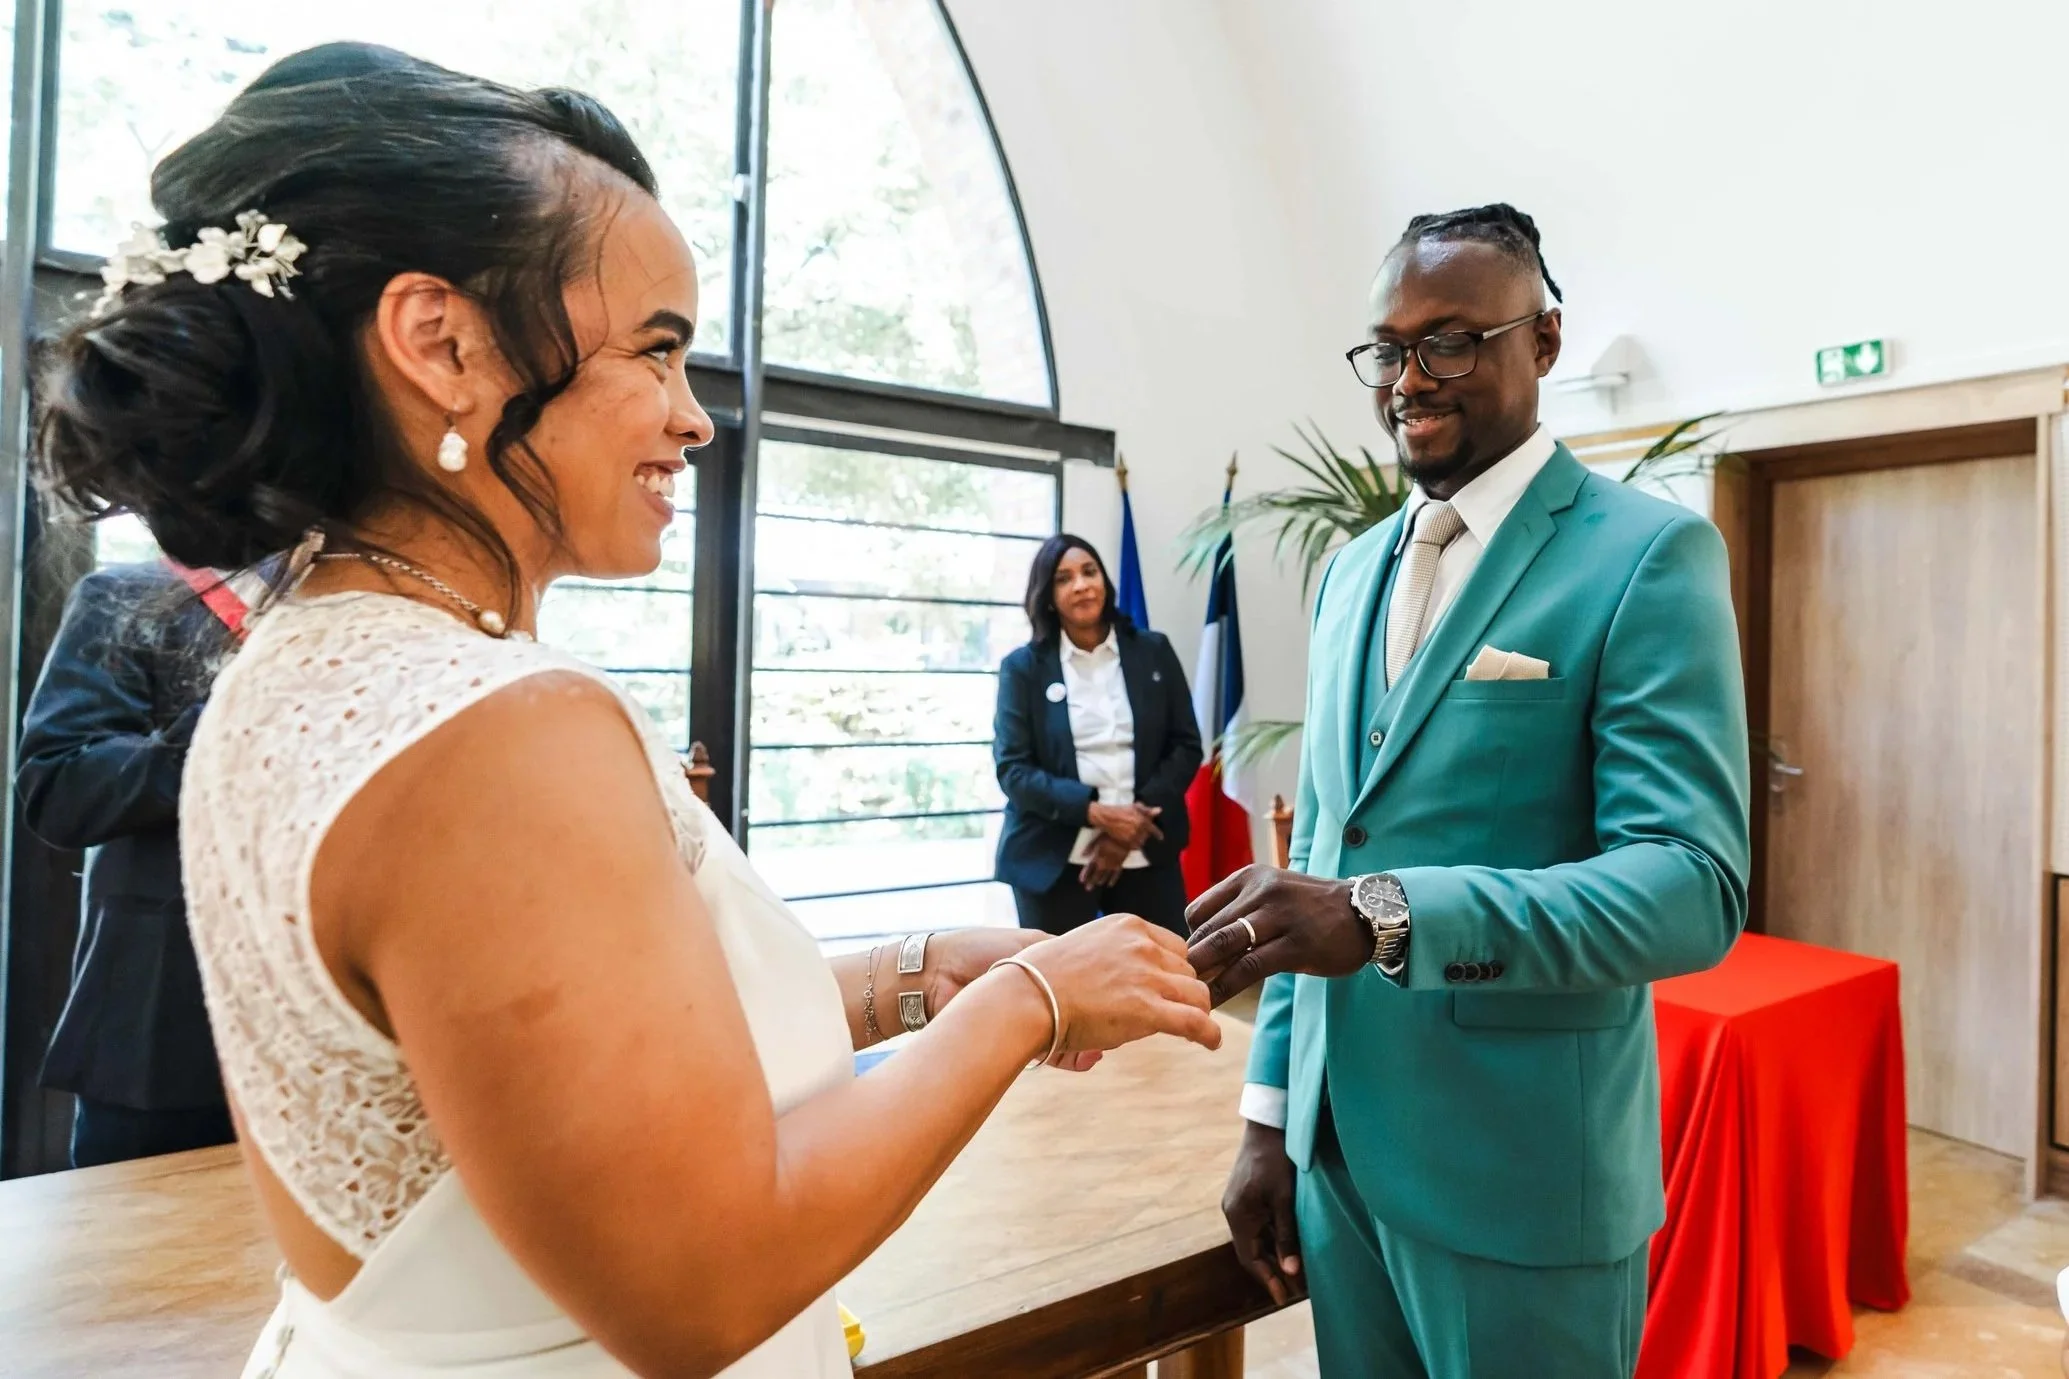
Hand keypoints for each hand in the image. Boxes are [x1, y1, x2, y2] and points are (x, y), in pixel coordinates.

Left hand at [924, 928, 1104, 1071]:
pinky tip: (1087, 1058)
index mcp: (1047, 967)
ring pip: (1071, 1034)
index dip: (1108, 988)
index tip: (1124, 992)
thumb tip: (1102, 961)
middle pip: (1086, 1012)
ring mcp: (1031, 1020)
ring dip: (1090, 1042)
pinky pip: (1052, 1053)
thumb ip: (1062, 954)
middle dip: (1104, 1021)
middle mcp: (1042, 996)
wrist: (936, 974)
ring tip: (1103, 1046)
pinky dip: (1071, 1058)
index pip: (1090, 981)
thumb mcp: (1029, 945)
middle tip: (1121, 1025)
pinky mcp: (1018, 1042)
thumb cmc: (980, 949)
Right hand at [1008, 914, 1222, 1057]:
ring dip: (1198, 1012)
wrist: (1026, 996)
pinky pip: (1196, 1022)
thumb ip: (1109, 956)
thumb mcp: (1082, 946)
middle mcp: (1143, 946)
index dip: (1175, 969)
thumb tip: (1117, 984)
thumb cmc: (1039, 977)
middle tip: (1180, 1010)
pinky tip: (1211, 1043)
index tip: (1172, 986)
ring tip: (1198, 1028)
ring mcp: (1147, 976)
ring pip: (1198, 994)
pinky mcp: (1148, 1010)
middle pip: (1188, 969)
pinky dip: (1209, 1034)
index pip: (1174, 946)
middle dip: (1185, 991)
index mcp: (1127, 926)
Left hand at [1078, 834, 1129, 889]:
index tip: (1081, 881)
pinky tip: (1110, 884)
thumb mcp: (1097, 838)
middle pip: (1096, 874)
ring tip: (1097, 884)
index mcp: (1097, 856)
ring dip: (1100, 881)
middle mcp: (1104, 863)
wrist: (1125, 836)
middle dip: (1091, 881)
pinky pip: (1116, 875)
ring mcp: (1112, 865)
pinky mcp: (1120, 864)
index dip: (1085, 874)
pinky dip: (1112, 880)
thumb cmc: (1111, 834)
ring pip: (1105, 876)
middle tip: (1088, 888)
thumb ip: (1090, 847)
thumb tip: (1083, 855)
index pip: (1089, 867)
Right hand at [1087, 801, 1162, 850]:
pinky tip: (1130, 840)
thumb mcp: (1135, 807)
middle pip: (1146, 836)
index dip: (1158, 834)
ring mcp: (1131, 837)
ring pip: (1140, 842)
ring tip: (1135, 836)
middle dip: (1145, 835)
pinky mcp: (1125, 842)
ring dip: (1140, 840)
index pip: (1153, 829)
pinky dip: (1133, 844)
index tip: (1161, 838)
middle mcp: (1138, 830)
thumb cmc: (1120, 810)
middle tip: (1141, 832)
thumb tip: (1159, 810)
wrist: (1106, 817)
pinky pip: (1133, 846)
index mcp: (1142, 821)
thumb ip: (1147, 810)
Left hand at [1184, 865, 1369, 1004]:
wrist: (1364, 913)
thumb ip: (1239, 912)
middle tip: (1178, 986)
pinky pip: (1249, 967)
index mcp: (1249, 878)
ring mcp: (1280, 916)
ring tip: (1190, 995)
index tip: (1187, 963)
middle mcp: (1261, 891)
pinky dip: (1226, 987)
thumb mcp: (1272, 895)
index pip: (1198, 909)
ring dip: (1203, 973)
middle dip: (1191, 960)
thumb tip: (1200, 945)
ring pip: (1225, 944)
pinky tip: (1214, 1003)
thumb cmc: (1311, 910)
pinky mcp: (1296, 944)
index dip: (1188, 939)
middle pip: (1209, 928)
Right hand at [1223, 1121, 1302, 1305]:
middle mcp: (1232, 1212)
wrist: (1268, 1124)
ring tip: (1295, 1271)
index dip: (1267, 1280)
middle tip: (1294, 1290)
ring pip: (1254, 1238)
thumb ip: (1286, 1235)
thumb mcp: (1285, 1199)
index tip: (1282, 1299)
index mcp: (1239, 1215)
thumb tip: (1291, 1271)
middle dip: (1271, 1271)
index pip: (1250, 1259)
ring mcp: (1237, 1203)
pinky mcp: (1244, 1195)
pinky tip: (1287, 1244)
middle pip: (1251, 1251)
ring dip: (1272, 1255)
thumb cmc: (1277, 1159)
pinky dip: (1271, 1238)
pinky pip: (1256, 1225)